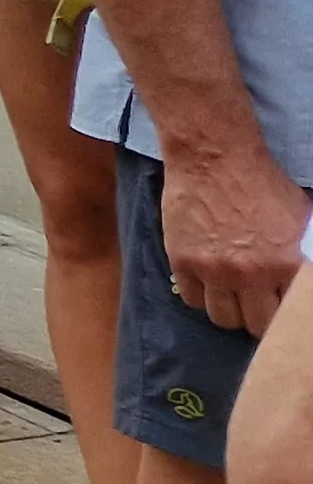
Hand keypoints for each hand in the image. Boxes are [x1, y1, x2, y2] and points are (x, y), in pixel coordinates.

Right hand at [161, 155, 310, 334]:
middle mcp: (251, 274)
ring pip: (222, 318)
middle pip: (256, 325)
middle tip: (257, 304)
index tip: (280, 305)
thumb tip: (306, 277)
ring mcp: (214, 270)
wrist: (215, 159)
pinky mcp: (183, 261)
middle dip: (259, 317)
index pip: (290, 314)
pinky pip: (191, 298)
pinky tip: (208, 279)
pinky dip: (201, 294)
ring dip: (230, 310)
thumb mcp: (302, 219)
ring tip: (231, 294)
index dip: (287, 313)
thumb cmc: (263, 184)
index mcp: (288, 264)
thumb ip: (304, 254)